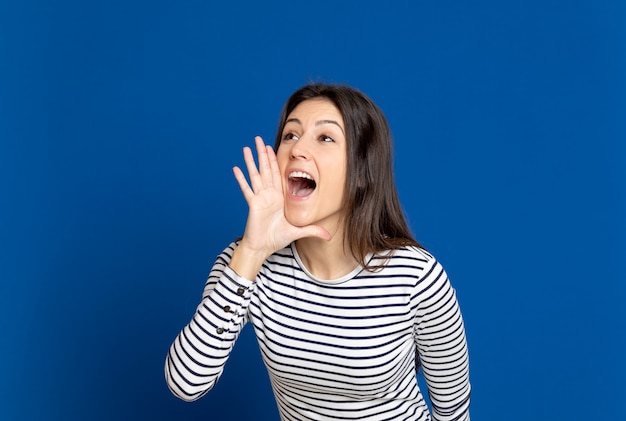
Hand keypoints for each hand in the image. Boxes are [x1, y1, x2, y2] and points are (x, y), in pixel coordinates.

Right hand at [231, 136, 329, 278]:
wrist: (262, 248)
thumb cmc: (276, 239)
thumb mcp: (298, 232)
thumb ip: (312, 231)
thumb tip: (329, 236)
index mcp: (279, 197)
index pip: (277, 174)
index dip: (275, 161)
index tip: (272, 148)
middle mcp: (269, 195)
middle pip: (266, 169)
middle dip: (263, 154)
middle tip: (259, 139)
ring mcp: (259, 198)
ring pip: (255, 175)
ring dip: (251, 162)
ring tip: (247, 148)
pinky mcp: (252, 204)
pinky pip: (247, 189)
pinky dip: (241, 179)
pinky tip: (235, 168)